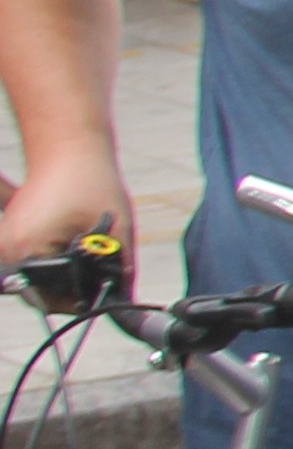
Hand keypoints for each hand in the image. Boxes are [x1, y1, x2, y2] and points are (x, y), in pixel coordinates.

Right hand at [0, 148, 131, 294]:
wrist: (67, 146)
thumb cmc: (90, 180)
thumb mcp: (116, 230)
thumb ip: (121, 271)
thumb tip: (123, 302)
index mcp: (24, 249)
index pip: (52, 301)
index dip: (84, 299)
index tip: (105, 286)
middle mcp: (6, 249)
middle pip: (43, 293)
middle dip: (75, 286)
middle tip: (98, 260)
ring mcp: (4, 242)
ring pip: (40, 280)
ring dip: (66, 273)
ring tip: (83, 241)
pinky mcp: (10, 236)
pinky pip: (35, 262)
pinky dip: (57, 259)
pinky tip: (72, 238)